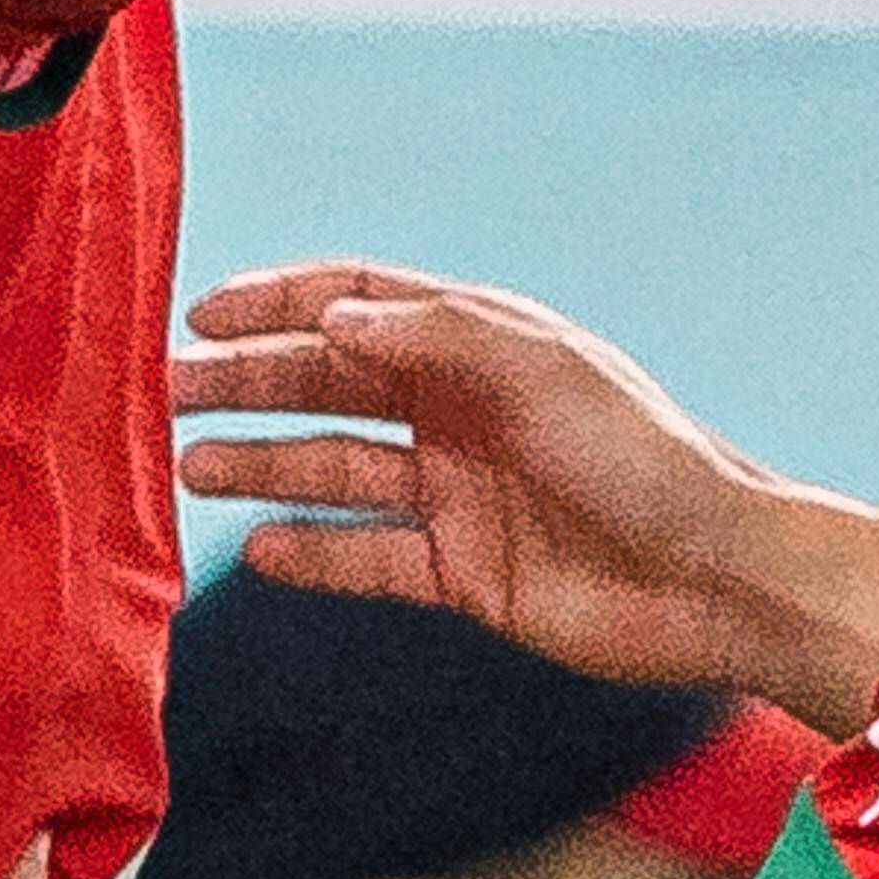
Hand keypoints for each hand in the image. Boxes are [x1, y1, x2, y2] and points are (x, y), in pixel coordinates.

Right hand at [174, 262, 878, 723]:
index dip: (280, 302)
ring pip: (336, 470)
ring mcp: (458, 494)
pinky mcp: (463, 574)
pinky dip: (314, 552)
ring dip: (262, 464)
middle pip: (330, 385)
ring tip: (189, 465)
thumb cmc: (639, 455)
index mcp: (480, 345)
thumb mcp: (535, 368)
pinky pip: (368, 556)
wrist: (711, 576)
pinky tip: (259, 545)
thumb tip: (334, 314)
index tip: (202, 314)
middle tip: (166, 393)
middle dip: (248, 383)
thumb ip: (430, 335)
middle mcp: (460, 412)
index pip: (360, 302)